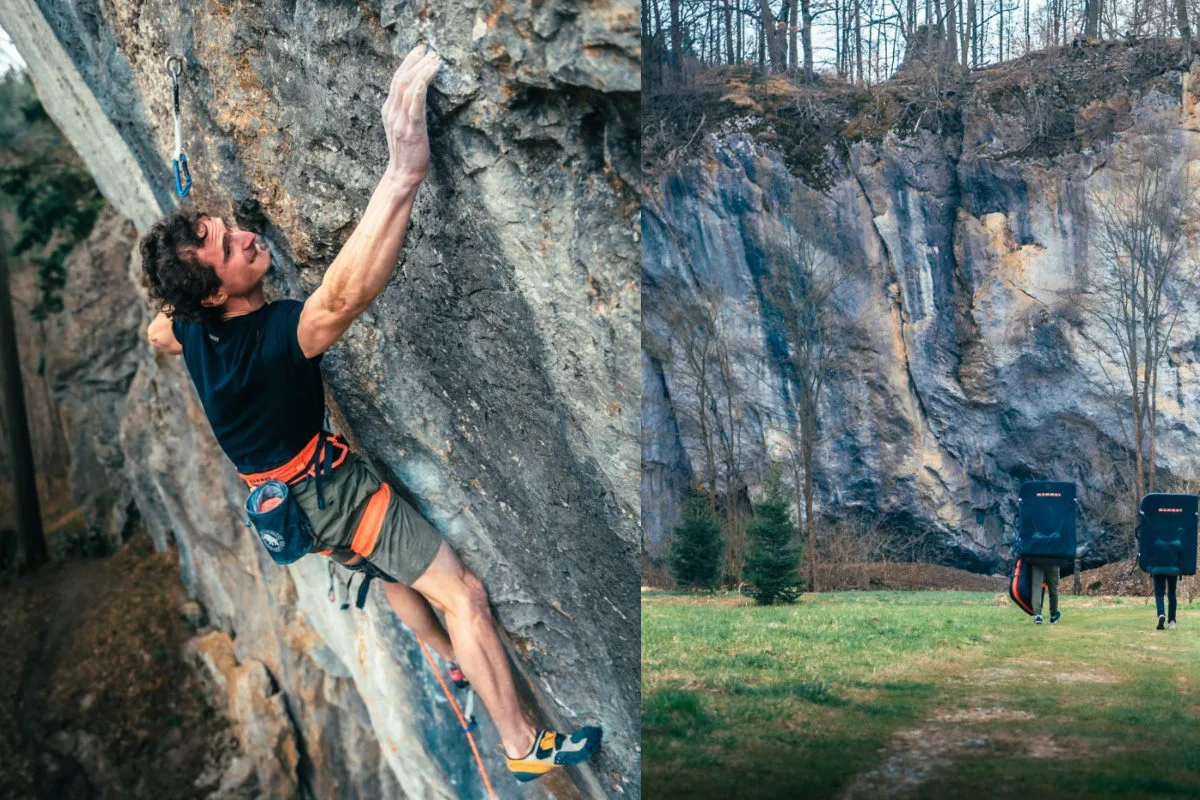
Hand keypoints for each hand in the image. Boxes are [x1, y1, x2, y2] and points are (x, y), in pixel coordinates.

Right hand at [382, 44, 440, 186]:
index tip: (420, 50)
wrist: (403, 174)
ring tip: (435, 60)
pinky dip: (418, 93)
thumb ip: (406, 109)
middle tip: (430, 50)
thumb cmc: (407, 151)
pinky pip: (414, 109)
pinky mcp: (412, 132)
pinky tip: (424, 81)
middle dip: (415, 61)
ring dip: (422, 72)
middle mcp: (392, 113)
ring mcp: (400, 122)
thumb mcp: (402, 125)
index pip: (397, 79)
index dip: (408, 62)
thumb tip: (417, 92)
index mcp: (389, 110)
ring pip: (408, 89)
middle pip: (401, 79)